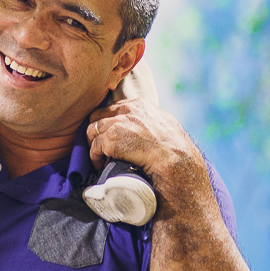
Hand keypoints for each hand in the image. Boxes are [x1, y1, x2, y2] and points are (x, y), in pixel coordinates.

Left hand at [84, 98, 200, 180]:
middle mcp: (128, 110)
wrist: (177, 163)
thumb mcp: (166, 126)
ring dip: (94, 145)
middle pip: (99, 116)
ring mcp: (118, 123)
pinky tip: (100, 165)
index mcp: (141, 105)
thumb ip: (151, 121)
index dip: (110, 122)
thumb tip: (145, 129)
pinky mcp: (111, 139)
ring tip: (100, 157)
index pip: (115, 108)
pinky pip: (94, 147)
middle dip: (98, 131)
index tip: (110, 134)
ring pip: (93, 130)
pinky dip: (95, 157)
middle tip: (100, 146)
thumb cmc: (176, 150)